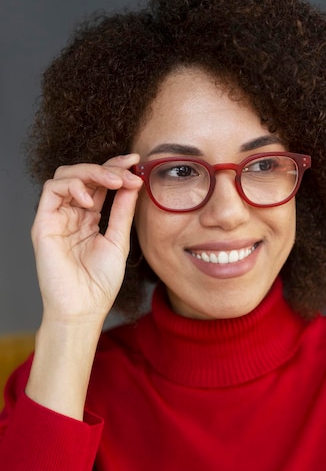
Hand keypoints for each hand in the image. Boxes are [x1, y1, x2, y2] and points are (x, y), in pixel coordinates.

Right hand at [31, 153, 142, 325]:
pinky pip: (52, 190)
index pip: (100, 184)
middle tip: (129, 171)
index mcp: (90, 218)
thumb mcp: (118, 240)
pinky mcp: (44, 223)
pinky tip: (90, 200)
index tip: (136, 162)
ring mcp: (57, 217)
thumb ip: (123, 211)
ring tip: (114, 182)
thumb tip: (134, 182)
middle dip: (108, 167)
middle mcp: (72, 214)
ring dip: (92, 172)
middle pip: (84, 175)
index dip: (116, 169)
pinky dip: (72, 186)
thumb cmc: (100, 282)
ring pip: (66, 175)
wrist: (83, 308)